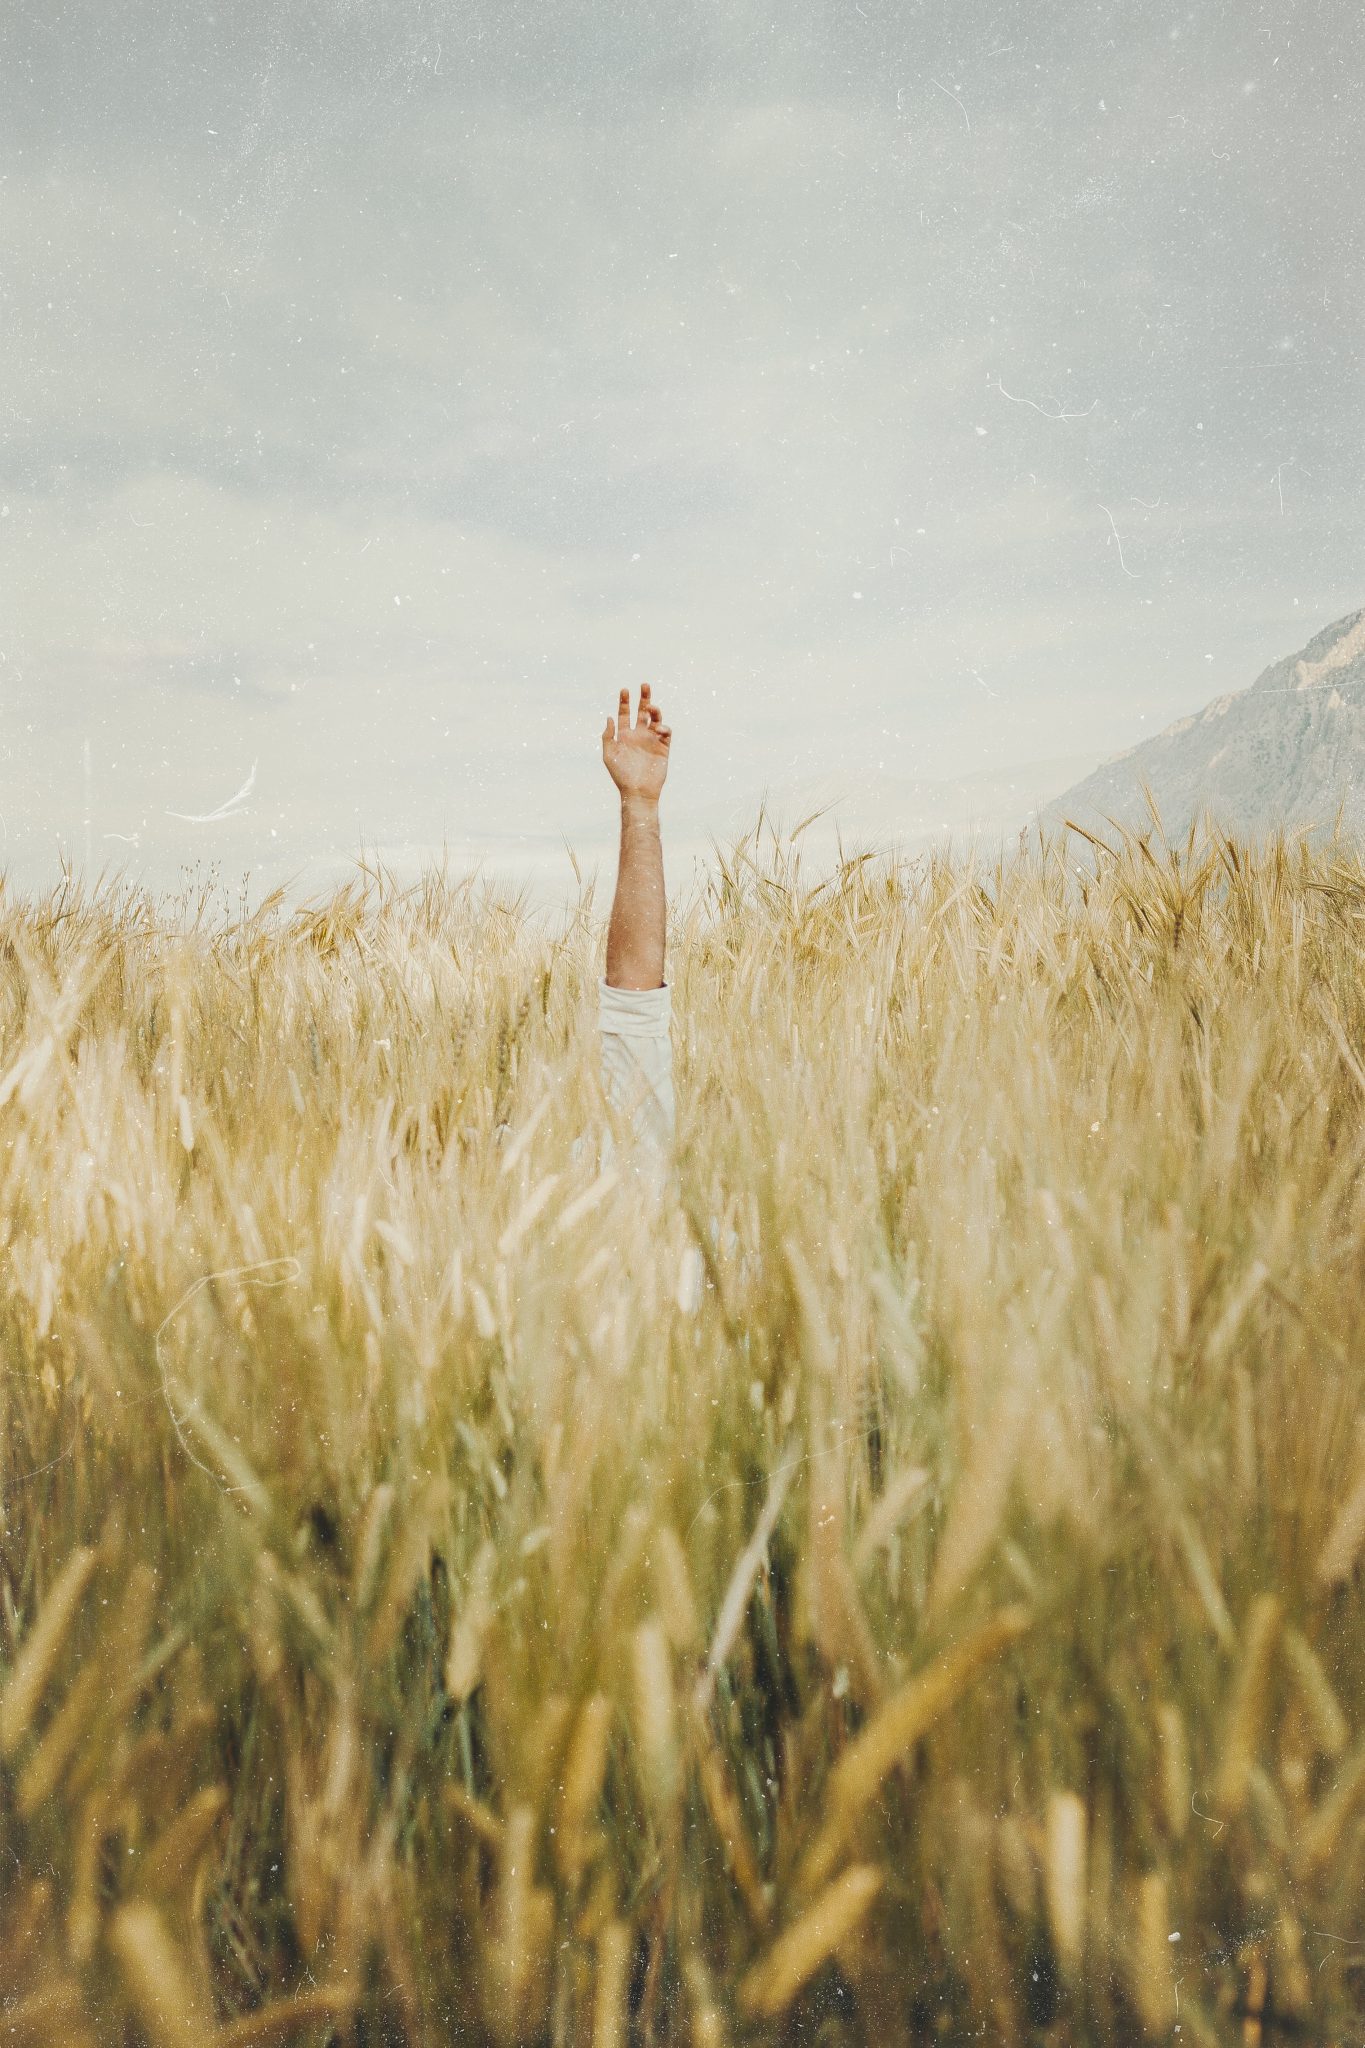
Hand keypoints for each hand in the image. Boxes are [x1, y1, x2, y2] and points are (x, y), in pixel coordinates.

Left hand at [602, 683, 670, 802]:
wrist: (638, 791)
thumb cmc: (621, 775)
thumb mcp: (609, 755)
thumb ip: (607, 736)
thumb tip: (609, 717)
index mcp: (624, 736)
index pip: (624, 714)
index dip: (624, 702)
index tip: (624, 690)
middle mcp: (638, 735)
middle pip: (642, 712)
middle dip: (643, 698)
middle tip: (644, 685)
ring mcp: (651, 740)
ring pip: (655, 719)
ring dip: (654, 710)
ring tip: (651, 707)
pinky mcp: (663, 747)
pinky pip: (666, 732)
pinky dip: (664, 726)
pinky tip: (658, 728)